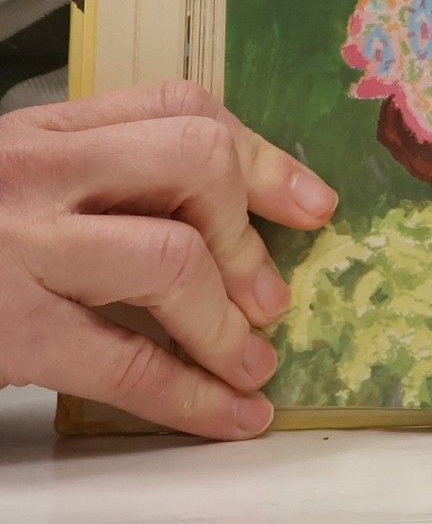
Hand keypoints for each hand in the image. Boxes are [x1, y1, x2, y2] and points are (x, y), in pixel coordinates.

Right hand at [0, 81, 338, 436]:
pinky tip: (231, 415)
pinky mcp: (9, 330)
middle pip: (194, 163)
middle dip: (250, 232)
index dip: (262, 156)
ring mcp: (21, 249)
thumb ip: (94, 174)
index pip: (182, 108)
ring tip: (254, 360)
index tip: (310, 204)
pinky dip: (194, 396)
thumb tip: (217, 210)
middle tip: (273, 295)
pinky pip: (126, 363)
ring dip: (230, 322)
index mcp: (44, 131)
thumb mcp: (12, 177)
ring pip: (173, 258)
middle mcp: (36, 175)